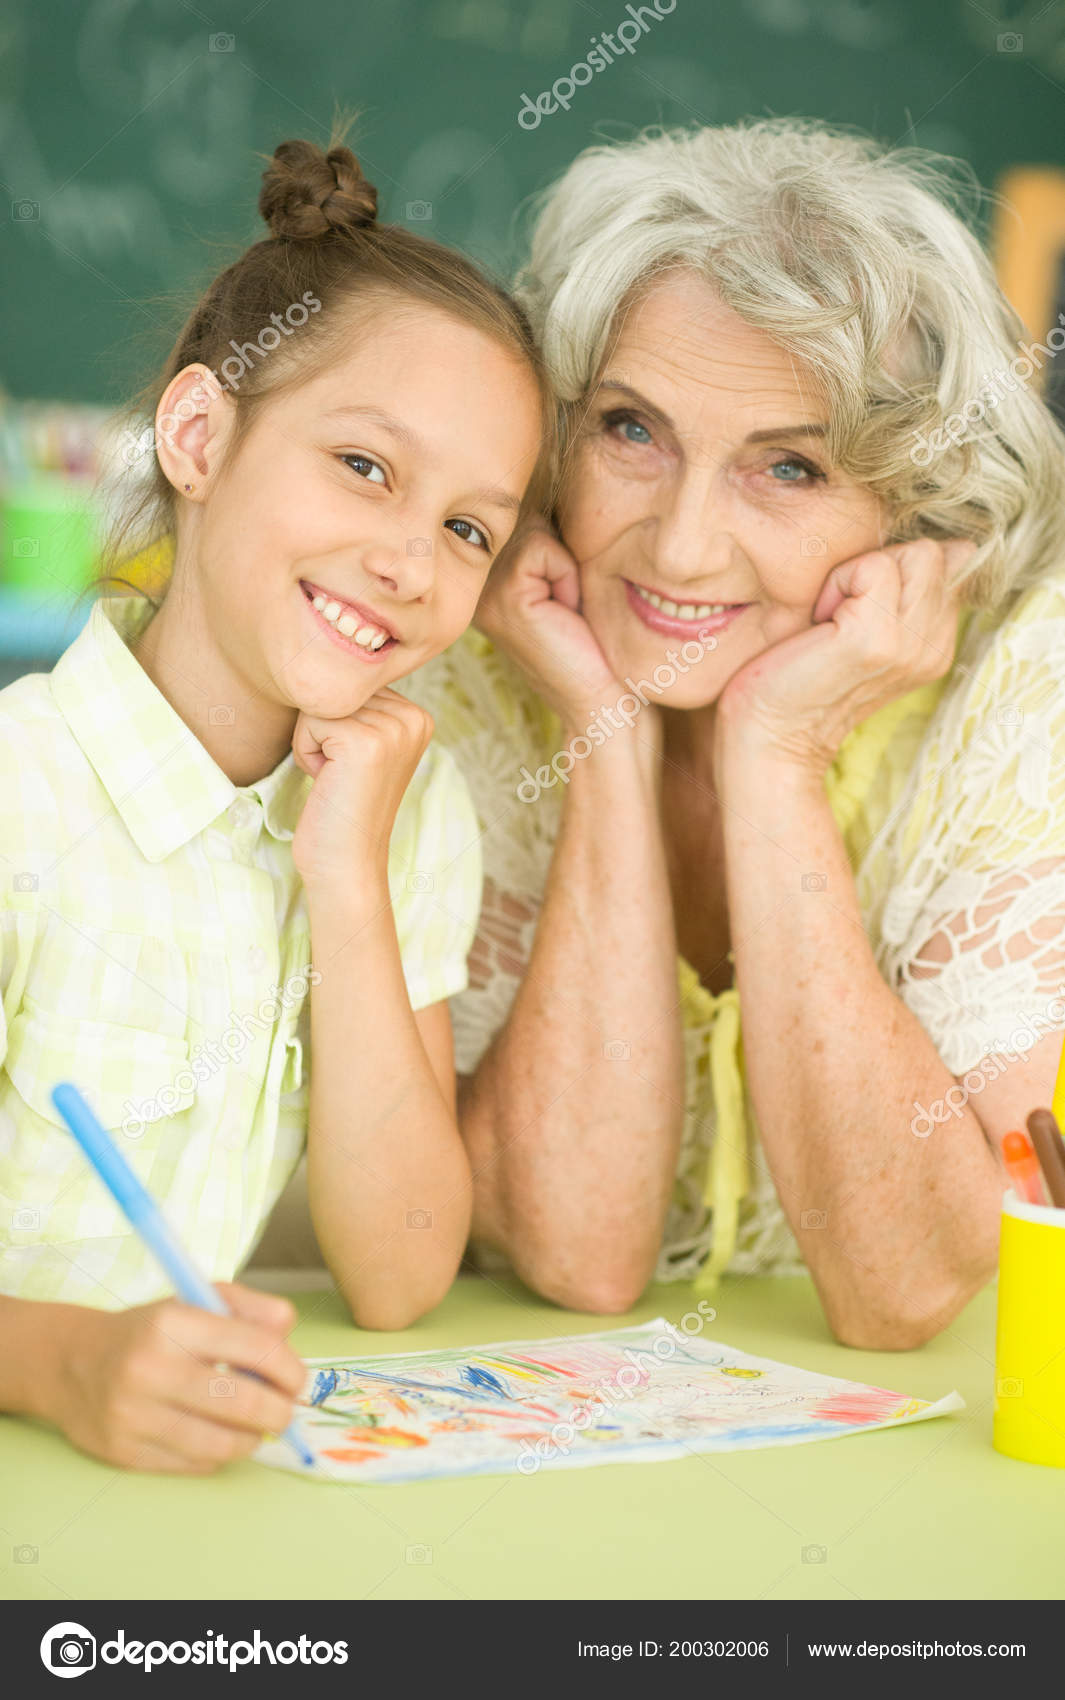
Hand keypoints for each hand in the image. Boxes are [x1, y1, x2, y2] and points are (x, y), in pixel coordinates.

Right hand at [49, 1283, 305, 1474]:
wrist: (71, 1363)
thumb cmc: (149, 1331)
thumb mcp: (196, 1300)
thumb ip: (250, 1309)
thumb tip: (288, 1334)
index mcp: (173, 1322)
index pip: (255, 1347)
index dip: (289, 1368)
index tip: (297, 1380)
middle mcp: (150, 1368)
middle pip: (243, 1403)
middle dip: (280, 1412)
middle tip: (286, 1412)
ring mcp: (134, 1415)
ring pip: (223, 1443)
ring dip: (253, 1439)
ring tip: (257, 1428)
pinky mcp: (124, 1453)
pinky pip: (195, 1464)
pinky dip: (219, 1454)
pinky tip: (219, 1437)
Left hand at [291, 688, 433, 889]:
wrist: (346, 863)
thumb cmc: (343, 808)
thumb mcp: (365, 747)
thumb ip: (361, 708)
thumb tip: (324, 660)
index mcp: (418, 715)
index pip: (351, 686)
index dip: (337, 725)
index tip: (352, 766)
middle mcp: (414, 717)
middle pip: (336, 690)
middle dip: (325, 732)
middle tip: (343, 776)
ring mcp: (392, 729)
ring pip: (320, 703)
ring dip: (315, 743)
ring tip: (337, 779)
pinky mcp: (363, 742)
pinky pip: (309, 720)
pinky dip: (306, 752)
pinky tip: (328, 782)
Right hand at [477, 518, 622, 730]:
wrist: (600, 698)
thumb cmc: (591, 641)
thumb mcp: (562, 578)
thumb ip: (544, 537)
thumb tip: (541, 477)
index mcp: (484, 578)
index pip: (515, 516)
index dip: (551, 540)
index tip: (561, 592)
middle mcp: (474, 583)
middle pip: (522, 516)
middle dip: (558, 549)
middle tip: (567, 602)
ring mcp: (482, 590)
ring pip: (532, 529)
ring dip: (565, 563)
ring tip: (566, 606)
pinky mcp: (503, 595)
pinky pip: (542, 547)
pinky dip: (566, 573)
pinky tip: (565, 612)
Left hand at [716, 539, 971, 773]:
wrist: (769, 736)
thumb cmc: (798, 675)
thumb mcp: (862, 628)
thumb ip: (902, 591)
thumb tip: (939, 543)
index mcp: (936, 644)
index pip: (957, 562)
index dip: (903, 565)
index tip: (861, 605)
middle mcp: (935, 647)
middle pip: (937, 553)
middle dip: (883, 565)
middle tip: (841, 611)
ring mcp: (912, 645)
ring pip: (917, 554)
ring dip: (862, 571)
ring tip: (832, 617)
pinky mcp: (878, 640)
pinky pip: (874, 568)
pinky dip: (840, 581)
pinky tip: (820, 623)